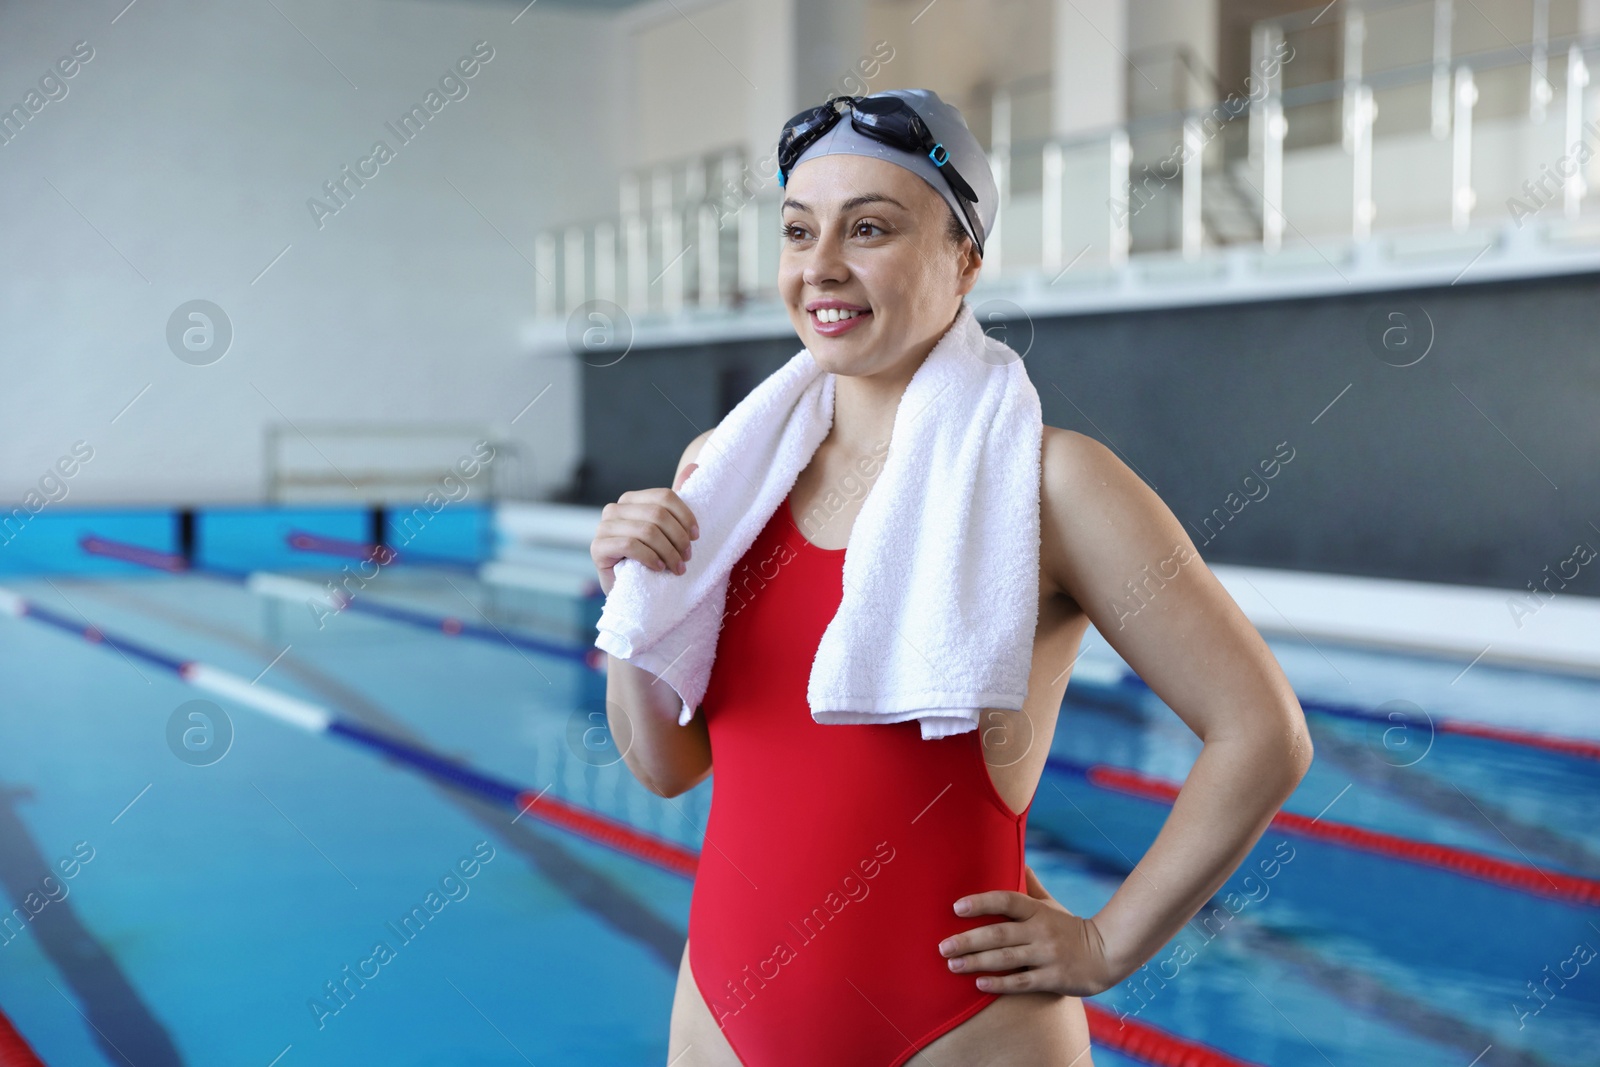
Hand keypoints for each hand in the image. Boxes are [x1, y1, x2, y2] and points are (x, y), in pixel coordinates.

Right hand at [591, 462, 700, 596]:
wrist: (630, 591)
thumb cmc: (652, 558)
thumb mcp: (668, 530)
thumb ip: (677, 502)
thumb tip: (694, 465)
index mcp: (632, 499)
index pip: (664, 496)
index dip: (685, 516)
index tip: (696, 537)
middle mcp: (615, 509)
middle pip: (657, 514)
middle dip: (678, 538)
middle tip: (687, 557)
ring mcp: (603, 527)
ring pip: (646, 530)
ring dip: (668, 552)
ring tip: (677, 567)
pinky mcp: (597, 547)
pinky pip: (630, 545)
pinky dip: (650, 557)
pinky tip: (658, 568)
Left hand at [939, 864, 1113, 997]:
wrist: (1107, 954)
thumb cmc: (1071, 928)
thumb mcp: (1052, 905)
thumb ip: (1031, 887)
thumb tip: (1018, 860)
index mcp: (1038, 910)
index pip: (1006, 900)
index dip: (981, 902)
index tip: (956, 908)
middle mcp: (1040, 931)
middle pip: (999, 933)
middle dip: (968, 939)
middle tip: (942, 946)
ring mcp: (1047, 955)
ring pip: (1006, 959)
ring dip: (976, 962)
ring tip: (952, 965)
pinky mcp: (1053, 978)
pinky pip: (1022, 982)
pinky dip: (1000, 984)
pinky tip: (979, 984)